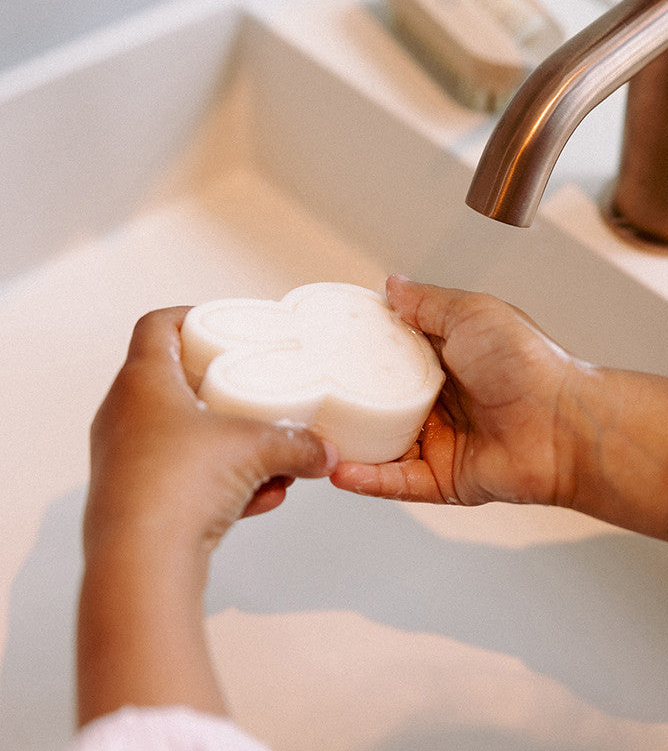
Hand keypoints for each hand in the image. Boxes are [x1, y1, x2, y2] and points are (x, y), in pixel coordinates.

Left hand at [86, 306, 337, 557]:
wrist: (142, 566)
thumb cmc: (180, 487)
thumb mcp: (256, 450)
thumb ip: (298, 445)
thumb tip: (326, 454)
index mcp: (143, 383)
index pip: (157, 327)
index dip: (191, 317)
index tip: (223, 326)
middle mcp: (124, 417)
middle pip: (175, 383)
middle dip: (223, 389)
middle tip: (255, 389)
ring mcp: (126, 460)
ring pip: (185, 436)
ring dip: (231, 445)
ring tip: (272, 458)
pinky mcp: (135, 501)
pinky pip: (186, 478)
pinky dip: (222, 483)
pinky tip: (261, 499)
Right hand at [331, 276, 667, 540]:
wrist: (564, 422)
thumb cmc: (529, 364)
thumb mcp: (472, 314)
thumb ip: (428, 302)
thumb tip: (393, 284)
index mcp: (445, 361)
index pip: (389, 357)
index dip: (359, 352)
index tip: (325, 345)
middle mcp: (439, 402)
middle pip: (380, 403)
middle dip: (346, 401)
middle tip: (307, 394)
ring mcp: (438, 441)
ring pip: (381, 445)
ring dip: (348, 443)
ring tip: (311, 436)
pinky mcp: (442, 478)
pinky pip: (396, 481)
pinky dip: (366, 478)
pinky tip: (338, 469)